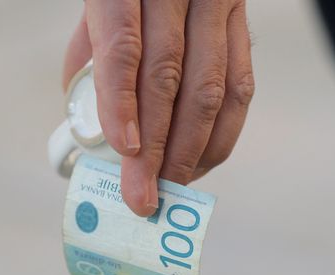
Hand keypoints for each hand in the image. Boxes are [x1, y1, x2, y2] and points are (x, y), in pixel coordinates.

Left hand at [63, 0, 254, 215]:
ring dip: (190, 150)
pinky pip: (241, 86)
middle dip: (155, 147)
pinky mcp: (241, 18)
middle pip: (168, 77)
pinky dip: (221, 133)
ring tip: (170, 187)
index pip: (123, 47)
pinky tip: (199, 162)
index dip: (123, 105)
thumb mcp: (96, 8)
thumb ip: (93, 59)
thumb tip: (98, 133)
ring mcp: (216, 1)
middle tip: (143, 194)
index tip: (125, 152)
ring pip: (211, 88)